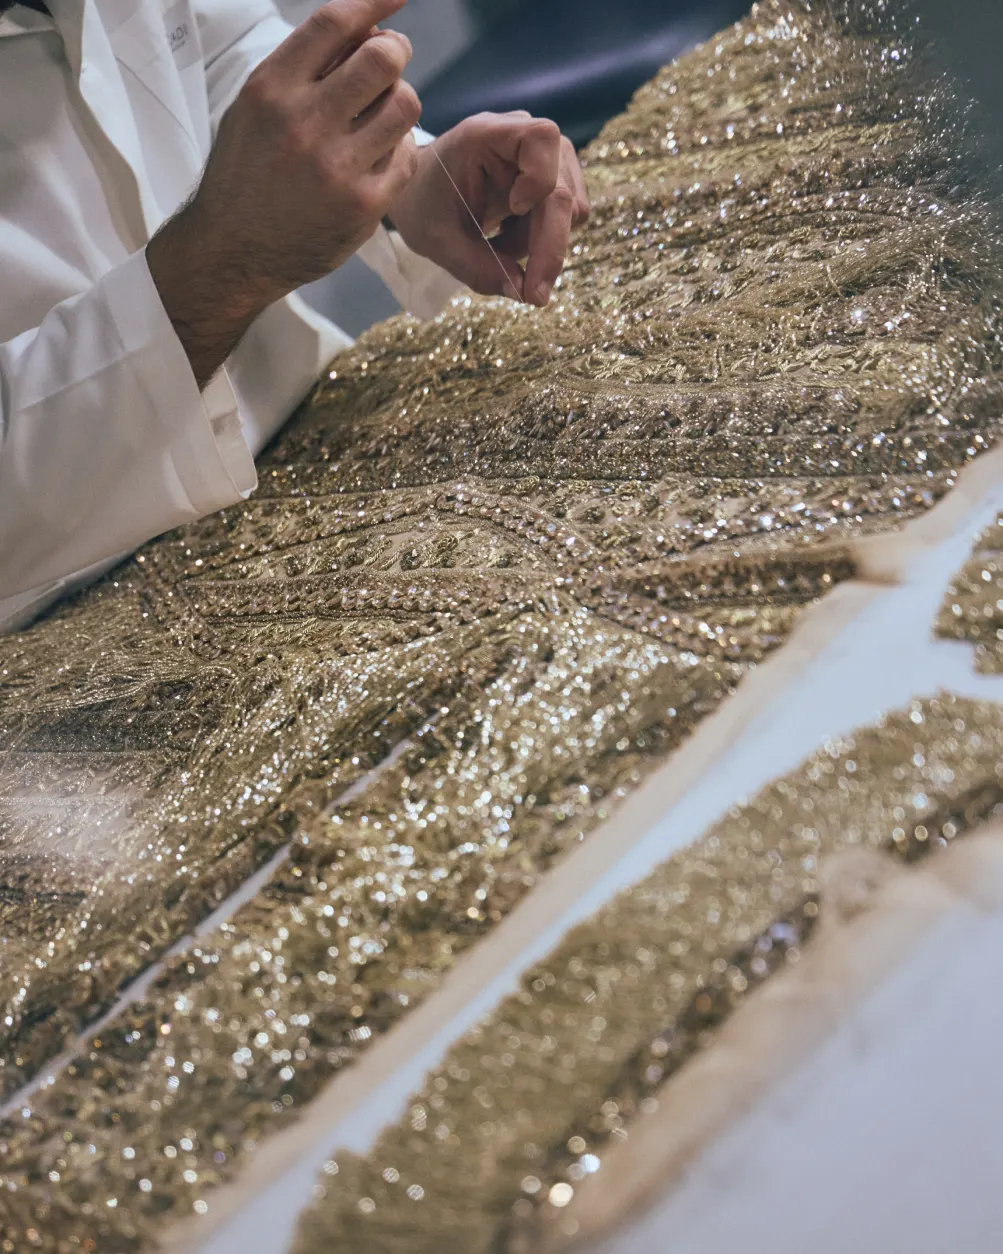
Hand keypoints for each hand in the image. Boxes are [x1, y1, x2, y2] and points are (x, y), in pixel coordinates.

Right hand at [149, 0, 420, 386]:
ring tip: (382, 114)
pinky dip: (399, 149)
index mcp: (270, 89)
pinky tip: (379, 156)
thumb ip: (302, 70)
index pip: (334, 22)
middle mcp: (303, 123)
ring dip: (400, 101)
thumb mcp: (254, 109)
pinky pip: (406, 156)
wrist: (232, 251)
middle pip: (382, 58)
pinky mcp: (363, 205)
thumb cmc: (246, 173)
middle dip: (395, 51)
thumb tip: (367, 28)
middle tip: (391, 61)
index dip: (374, 1)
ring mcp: (336, 167)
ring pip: (404, 104)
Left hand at [386, 111, 589, 306]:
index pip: (541, 139)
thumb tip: (524, 292)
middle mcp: (522, 137)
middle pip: (562, 189)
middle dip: (548, 246)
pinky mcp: (550, 178)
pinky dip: (541, 240)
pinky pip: (565, 216)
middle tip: (532, 294)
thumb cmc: (422, 205)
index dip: (539, 179)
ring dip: (540, 242)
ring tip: (498, 249)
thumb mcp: (439, 243)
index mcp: (486, 134)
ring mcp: (542, 157)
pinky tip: (508, 241)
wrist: (419, 192)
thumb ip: (478, 268)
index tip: (514, 210)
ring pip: (570, 208)